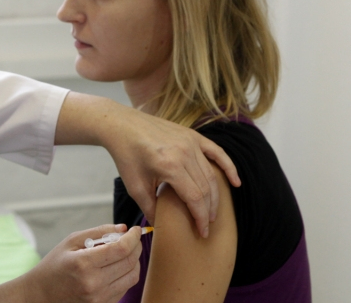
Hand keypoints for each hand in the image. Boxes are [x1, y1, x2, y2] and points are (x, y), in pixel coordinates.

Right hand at [0, 224, 141, 302]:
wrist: (42, 294)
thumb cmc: (54, 265)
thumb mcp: (70, 241)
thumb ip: (98, 232)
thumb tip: (122, 228)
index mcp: (84, 263)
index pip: (121, 249)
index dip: (132, 237)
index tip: (135, 230)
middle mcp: (94, 283)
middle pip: (130, 262)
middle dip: (136, 246)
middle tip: (133, 238)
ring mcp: (99, 298)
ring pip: (132, 276)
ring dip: (134, 260)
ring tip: (126, 251)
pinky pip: (125, 287)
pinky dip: (127, 273)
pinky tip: (118, 265)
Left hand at [55, 93, 240, 237]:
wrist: (122, 125)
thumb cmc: (126, 156)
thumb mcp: (134, 186)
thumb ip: (150, 208)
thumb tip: (161, 228)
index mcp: (170, 166)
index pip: (195, 198)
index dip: (201, 218)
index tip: (202, 232)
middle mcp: (184, 152)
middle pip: (206, 188)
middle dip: (209, 210)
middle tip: (207, 225)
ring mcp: (190, 142)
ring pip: (211, 174)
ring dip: (215, 195)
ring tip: (213, 212)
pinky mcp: (192, 135)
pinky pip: (217, 152)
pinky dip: (228, 167)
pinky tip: (236, 182)